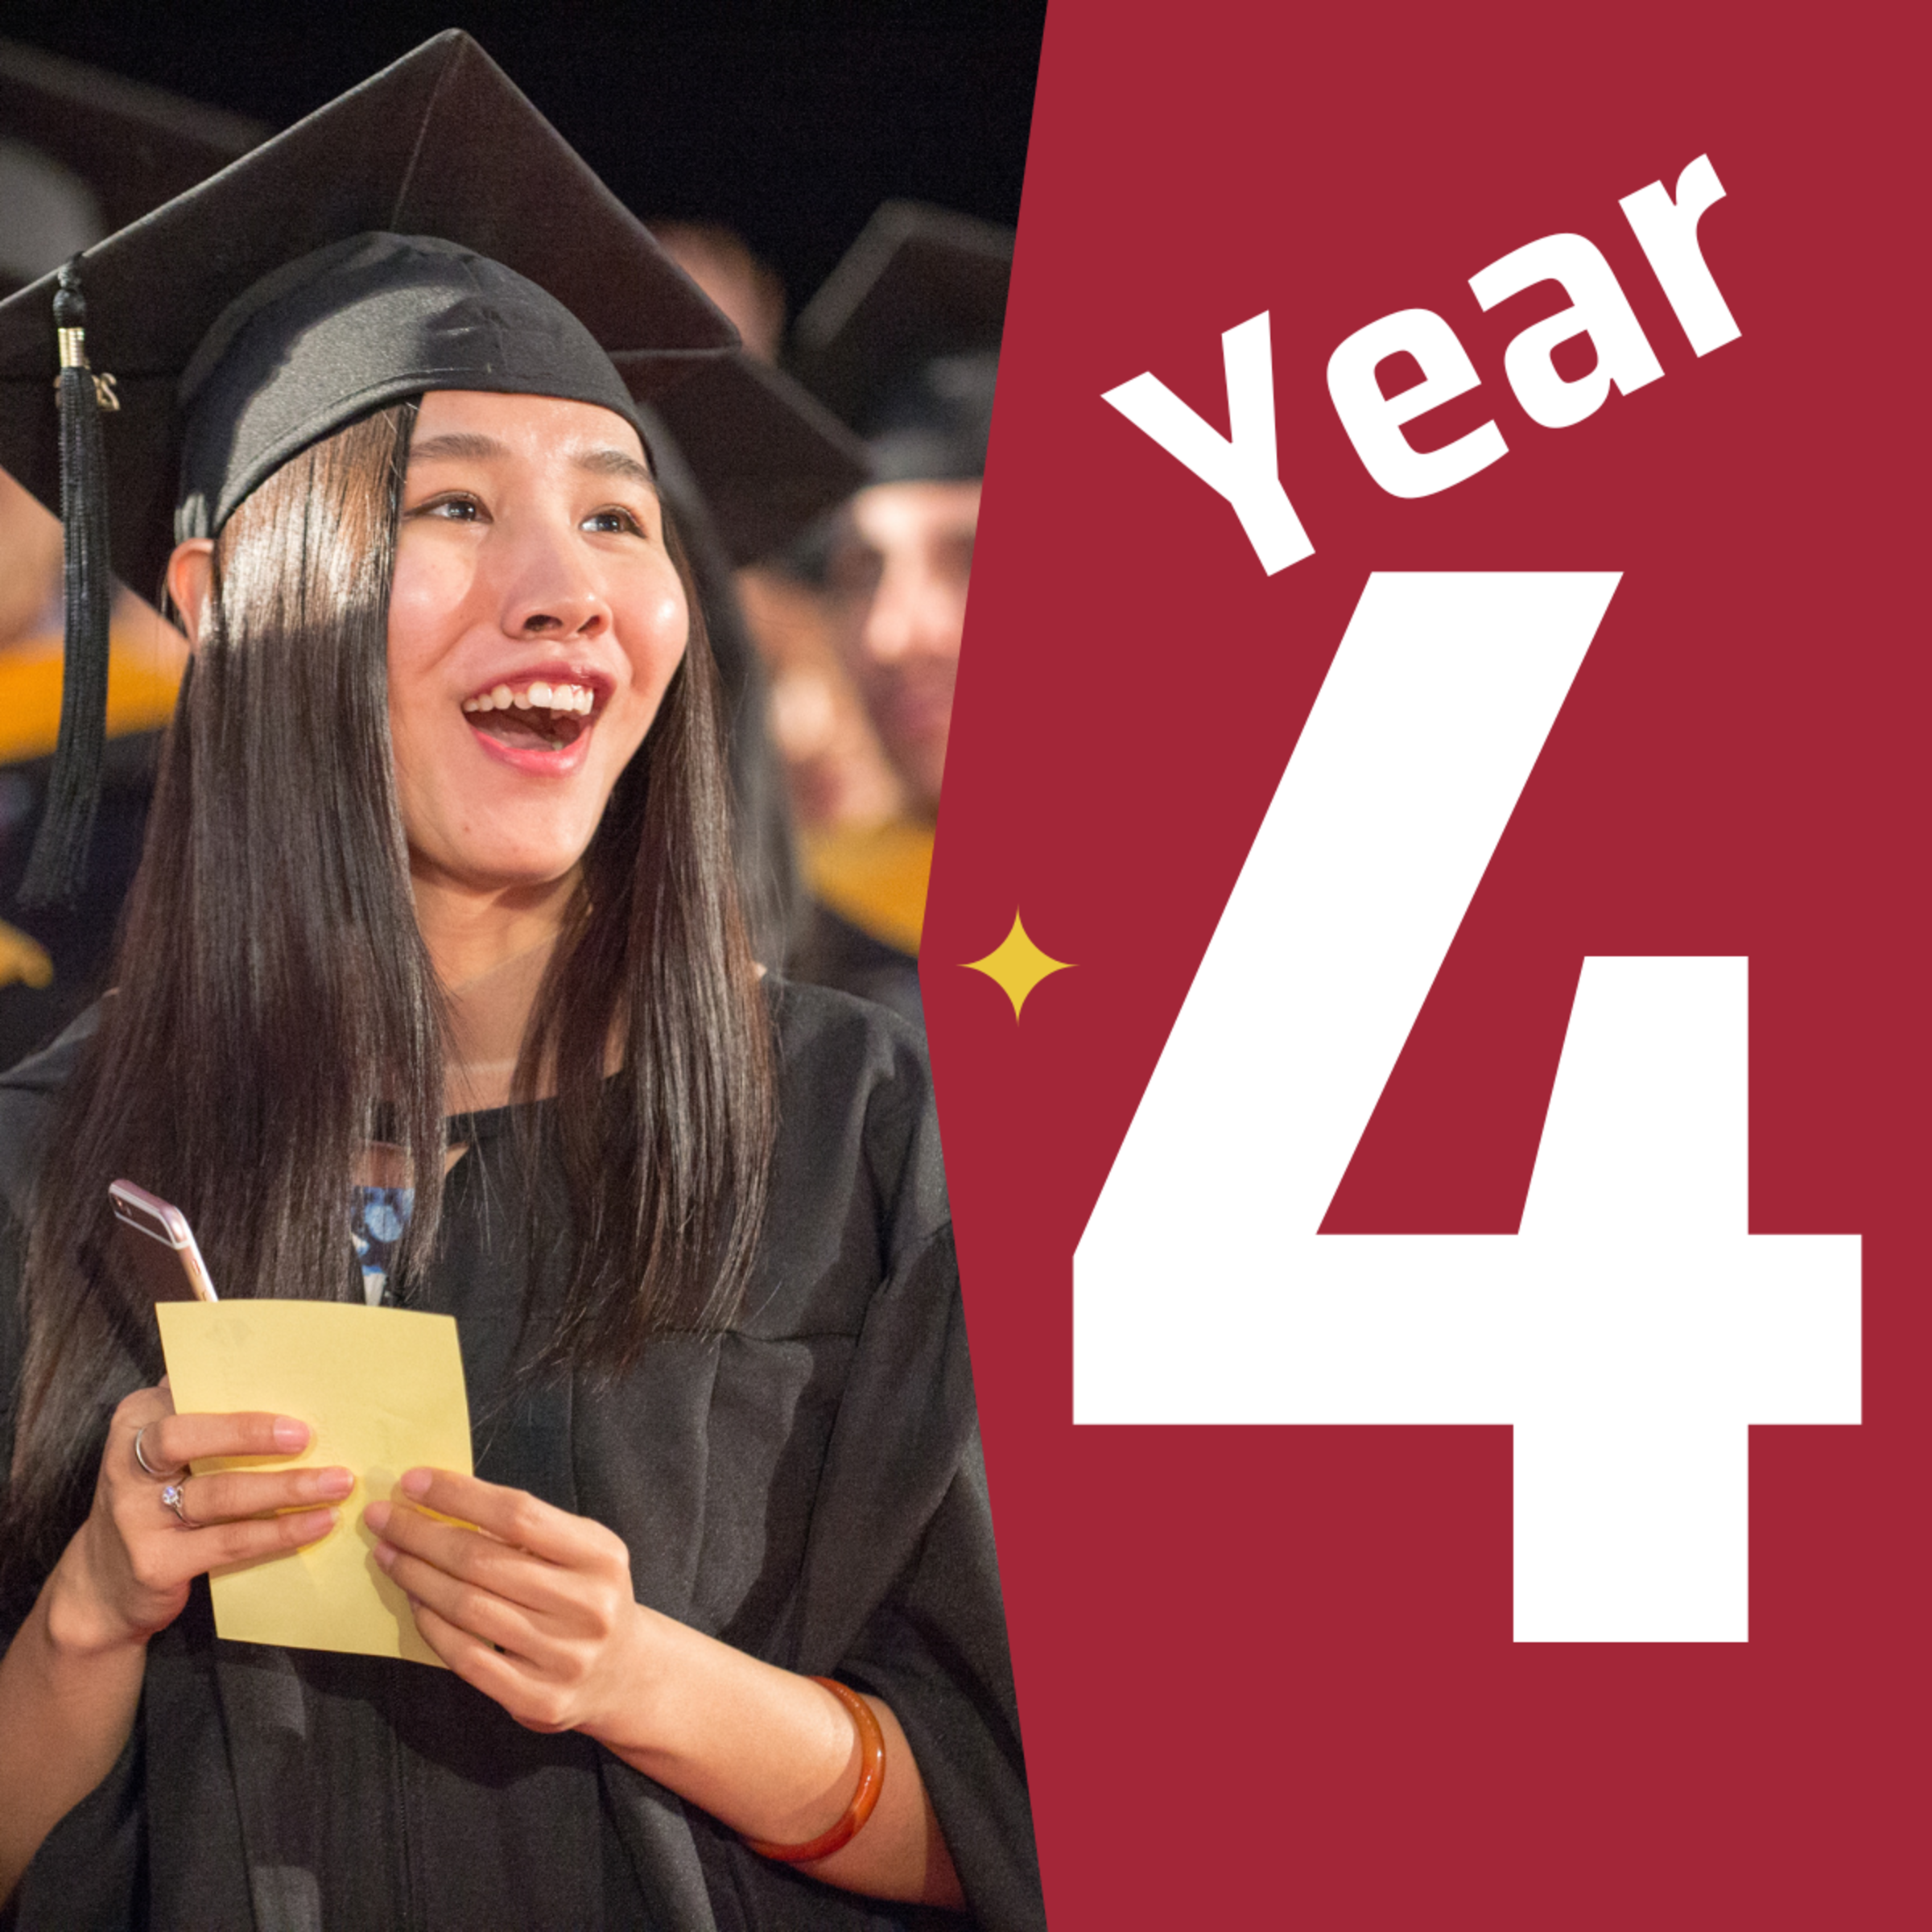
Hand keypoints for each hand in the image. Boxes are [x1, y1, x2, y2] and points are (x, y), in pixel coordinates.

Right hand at [47, 1383, 346, 1655]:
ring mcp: (136, 1517)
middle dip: (251, 1433)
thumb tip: (291, 1386)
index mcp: (136, 1421)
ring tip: (337, 1483)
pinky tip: (318, 1523)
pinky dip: (280, 1531)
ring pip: (219, 1494)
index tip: (288, 1383)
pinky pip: (229, 1542)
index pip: (184, 1392)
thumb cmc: (156, 1502)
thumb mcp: (169, 1455)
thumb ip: (209, 1418)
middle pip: (187, 1438)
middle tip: (307, 1436)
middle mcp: (126, 1465)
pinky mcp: (156, 1563)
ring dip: (287, 1487)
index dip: (234, 1387)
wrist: (102, 1589)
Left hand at [365, 1470, 647, 1736]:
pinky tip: (415, 1601)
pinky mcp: (539, 1699)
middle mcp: (587, 1606)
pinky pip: (467, 1657)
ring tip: (389, 1555)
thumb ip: (528, 1529)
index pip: (518, 1514)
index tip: (413, 1481)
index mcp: (601, 1556)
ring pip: (469, 1608)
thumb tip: (442, 1501)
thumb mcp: (581, 1549)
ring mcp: (564, 1657)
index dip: (459, 1496)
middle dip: (422, 1534)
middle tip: (383, 1518)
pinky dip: (432, 1626)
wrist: (624, 1672)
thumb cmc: (587, 1595)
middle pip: (484, 1561)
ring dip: (417, 1576)